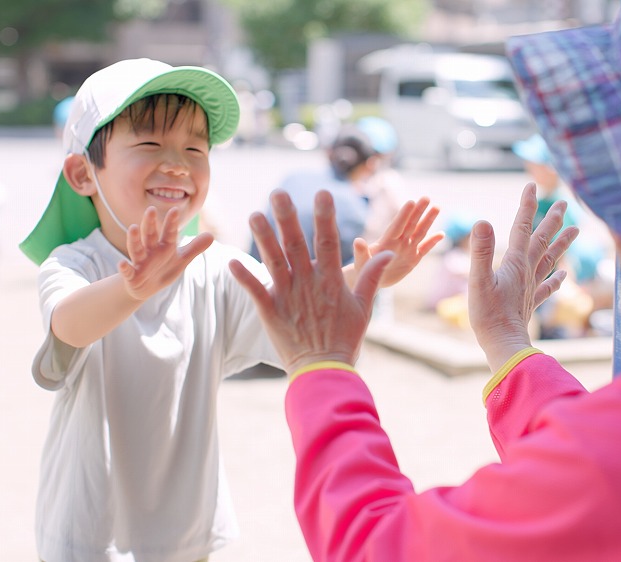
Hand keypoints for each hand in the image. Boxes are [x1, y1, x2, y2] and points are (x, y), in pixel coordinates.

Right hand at [118, 206, 212, 300]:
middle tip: (151, 210)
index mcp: (164, 246)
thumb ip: (194, 248)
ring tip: (132, 227)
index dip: (172, 223)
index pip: (169, 233)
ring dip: (134, 239)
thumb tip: (211, 236)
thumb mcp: (181, 260)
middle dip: (150, 223)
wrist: (146, 287)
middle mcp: (150, 251)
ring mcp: (140, 262)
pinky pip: (127, 271)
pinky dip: (124, 268)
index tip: (175, 210)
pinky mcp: (132, 276)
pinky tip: (121, 263)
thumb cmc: (163, 269)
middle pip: (150, 235)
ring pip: (136, 249)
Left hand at [230, 190, 393, 373]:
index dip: (325, 217)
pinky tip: (232, 260)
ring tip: (255, 215)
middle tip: (279, 193)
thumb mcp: (364, 308)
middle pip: (296, 245)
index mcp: (331, 281)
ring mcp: (288, 298)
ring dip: (264, 238)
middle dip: (287, 217)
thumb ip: (372, 277)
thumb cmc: (345, 339)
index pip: (328, 242)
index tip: (322, 193)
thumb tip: (388, 252)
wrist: (324, 371)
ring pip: (274, 262)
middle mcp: (308, 284)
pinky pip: (254, 291)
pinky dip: (243, 276)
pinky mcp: (270, 313)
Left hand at [352, 197, 442, 287]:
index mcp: (386, 242)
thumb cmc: (362, 270)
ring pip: (420, 232)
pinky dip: (433, 241)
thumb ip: (361, 252)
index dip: (404, 215)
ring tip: (437, 207)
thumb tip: (357, 240)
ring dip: (428, 221)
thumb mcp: (361, 262)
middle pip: (410, 224)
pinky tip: (441, 233)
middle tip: (426, 197)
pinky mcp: (413, 259)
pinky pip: (425, 249)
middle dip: (419, 211)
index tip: (411, 202)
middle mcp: (398, 242)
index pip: (397, 226)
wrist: (370, 281)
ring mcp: (407, 249)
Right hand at [468, 183, 577, 371]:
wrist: (504, 344)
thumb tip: (482, 221)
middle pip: (542, 239)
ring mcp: (530, 286)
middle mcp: (527, 270)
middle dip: (552, 219)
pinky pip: (547, 287)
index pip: (522, 226)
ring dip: (561, 243)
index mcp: (515, 262)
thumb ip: (481, 251)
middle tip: (564, 203)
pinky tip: (564, 275)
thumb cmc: (488, 315)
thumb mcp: (478, 280)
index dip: (526, 205)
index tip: (531, 185)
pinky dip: (557, 279)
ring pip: (550, 259)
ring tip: (574, 229)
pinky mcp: (530, 302)